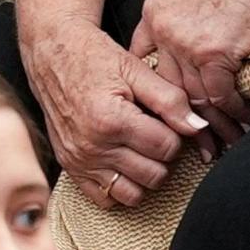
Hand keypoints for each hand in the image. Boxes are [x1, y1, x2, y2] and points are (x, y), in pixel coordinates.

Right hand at [19, 22, 198, 207]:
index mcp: (111, 120)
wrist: (51, 51)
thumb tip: (198, 127)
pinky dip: (118, 186)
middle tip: (152, 132)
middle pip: (154, 175)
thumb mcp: (135, 69)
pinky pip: (105, 198)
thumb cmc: (93, 56)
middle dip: (161, 155)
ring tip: (139, 148)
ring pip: (133, 193)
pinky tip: (121, 161)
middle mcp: (92, 145)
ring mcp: (79, 159)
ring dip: (143, 174)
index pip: (167, 148)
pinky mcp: (69, 166)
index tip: (163, 120)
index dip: (174, 134)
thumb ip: (170, 100)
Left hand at [125, 0, 249, 140]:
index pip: (143, 59)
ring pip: (193, 95)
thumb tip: (180, 50)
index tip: (162, 114)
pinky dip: (234, 111)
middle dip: (182, 118)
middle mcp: (163, 29)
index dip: (154, 90)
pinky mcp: (212, 53)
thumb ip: (178, 20)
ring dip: (213, 123)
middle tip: (197, 142)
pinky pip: (219, 94)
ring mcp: (185, 42)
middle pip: (168, 85)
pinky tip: (244, 121)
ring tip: (225, 142)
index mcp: (154, 13)